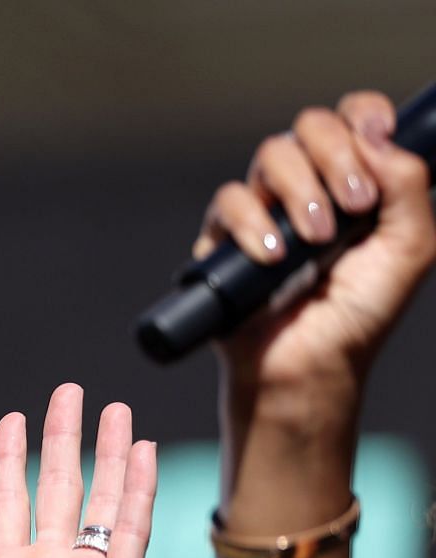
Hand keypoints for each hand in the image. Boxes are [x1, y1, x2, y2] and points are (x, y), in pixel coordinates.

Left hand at [0, 384, 154, 557]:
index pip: (6, 505)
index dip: (10, 463)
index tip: (13, 420)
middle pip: (56, 490)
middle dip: (62, 441)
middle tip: (68, 392)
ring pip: (98, 503)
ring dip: (106, 456)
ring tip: (114, 409)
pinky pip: (129, 534)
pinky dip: (135, 492)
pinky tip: (140, 454)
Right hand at [203, 91, 435, 394]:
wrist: (308, 366)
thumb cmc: (359, 315)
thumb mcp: (411, 248)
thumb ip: (410, 185)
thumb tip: (375, 138)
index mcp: (356, 179)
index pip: (354, 117)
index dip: (364, 113)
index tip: (377, 134)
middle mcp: (309, 185)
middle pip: (311, 125)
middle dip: (337, 157)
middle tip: (355, 206)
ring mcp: (265, 208)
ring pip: (271, 155)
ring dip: (301, 191)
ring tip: (317, 240)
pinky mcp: (224, 237)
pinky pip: (229, 201)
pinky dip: (253, 223)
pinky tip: (274, 256)